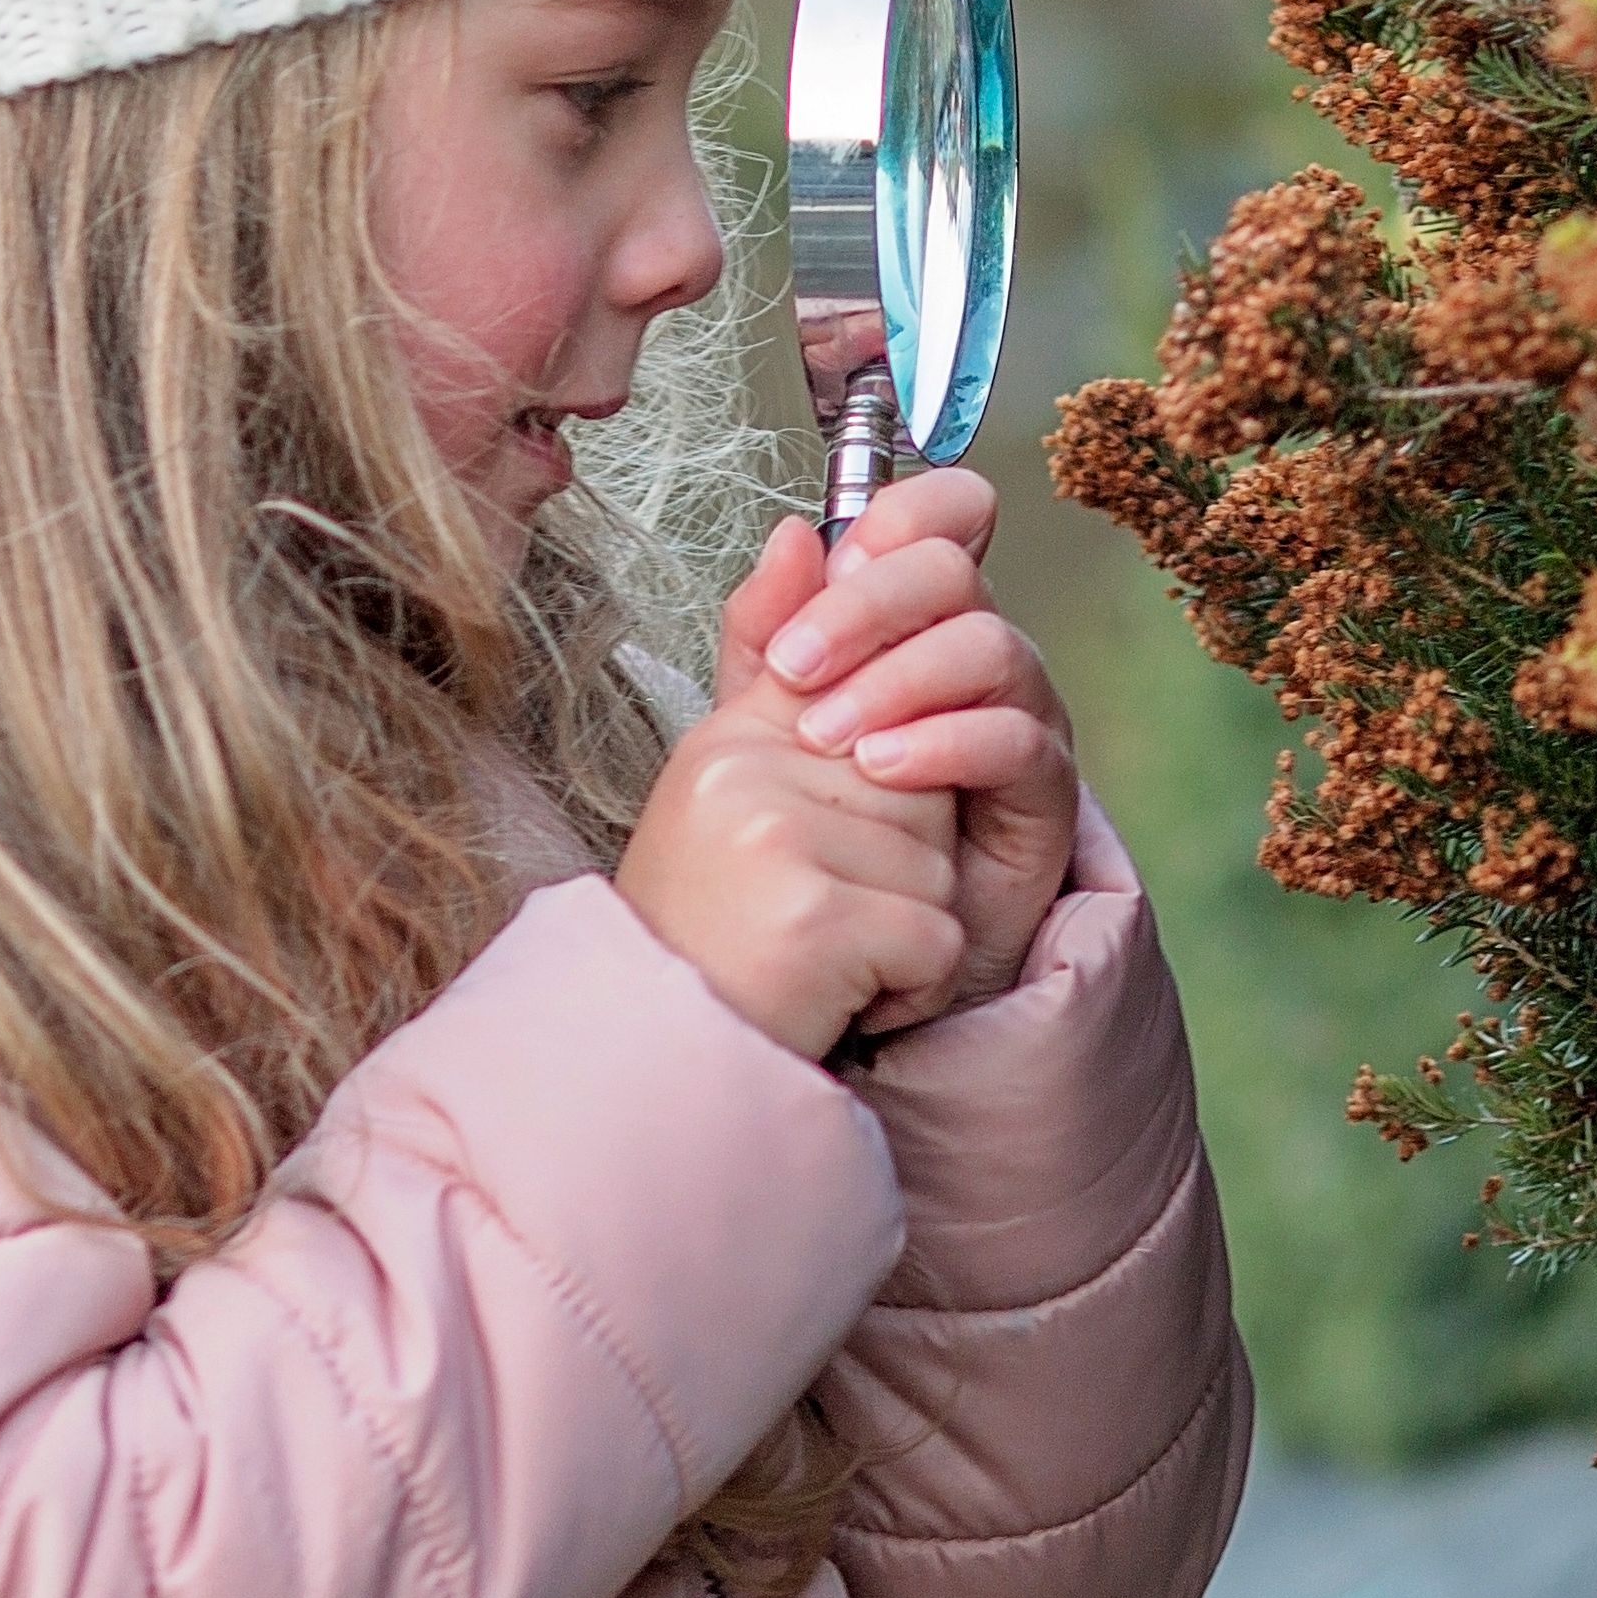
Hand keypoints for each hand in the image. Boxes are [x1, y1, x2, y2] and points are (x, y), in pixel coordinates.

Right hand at [617, 592, 968, 1060]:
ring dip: (905, 932)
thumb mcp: (730, 792)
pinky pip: (938, 939)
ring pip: (940, 866)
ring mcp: (775, 839)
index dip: (906, 636)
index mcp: (732, 739)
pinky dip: (908, 988)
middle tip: (821, 911)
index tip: (929, 613)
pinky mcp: (815, 917)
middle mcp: (742, 772)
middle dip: (904, 860)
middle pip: (924, 779)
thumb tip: (801, 533)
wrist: (657, 1064)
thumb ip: (774, 666)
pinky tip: (836, 1000)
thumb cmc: (707, 937)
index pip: (851, 650)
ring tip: (821, 960)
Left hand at [743, 472, 1080, 1034]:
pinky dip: (946, 741)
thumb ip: (766, 636)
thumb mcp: (760, 727)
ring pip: (991, 646)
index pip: (937, 520)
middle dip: (868, 607)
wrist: (840, 958)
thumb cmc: (808, 837)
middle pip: (955, 572)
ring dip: (900, 680)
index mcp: (909, 621)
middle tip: (795, 670)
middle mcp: (973, 655)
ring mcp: (1016, 718)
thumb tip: (789, 535)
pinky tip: (885, 768)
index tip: (832, 562)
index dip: (903, 515)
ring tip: (828, 739)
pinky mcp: (1041, 795)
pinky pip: (1016, 739)